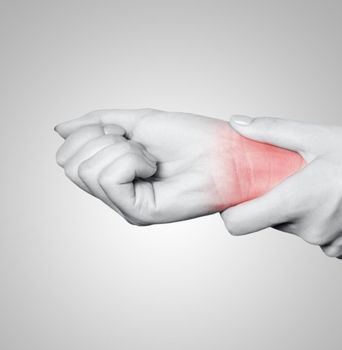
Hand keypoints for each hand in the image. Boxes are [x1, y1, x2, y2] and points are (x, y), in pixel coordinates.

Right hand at [55, 109, 302, 224]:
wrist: (225, 151)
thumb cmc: (193, 138)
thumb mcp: (137, 122)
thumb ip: (97, 125)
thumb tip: (59, 128)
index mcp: (113, 174)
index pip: (67, 156)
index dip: (93, 133)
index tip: (129, 134)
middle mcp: (116, 194)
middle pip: (69, 166)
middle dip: (103, 141)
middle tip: (141, 147)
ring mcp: (126, 205)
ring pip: (85, 171)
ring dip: (120, 149)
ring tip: (151, 157)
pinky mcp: (139, 213)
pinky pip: (108, 177)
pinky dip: (130, 159)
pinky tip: (153, 165)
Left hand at [221, 116, 341, 258]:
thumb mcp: (320, 135)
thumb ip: (272, 132)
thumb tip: (238, 124)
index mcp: (297, 201)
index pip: (239, 223)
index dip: (233, 209)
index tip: (242, 193)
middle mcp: (309, 230)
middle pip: (272, 219)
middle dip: (279, 198)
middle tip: (302, 174)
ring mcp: (329, 244)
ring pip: (297, 226)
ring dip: (303, 208)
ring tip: (331, 184)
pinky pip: (320, 236)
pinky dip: (324, 220)